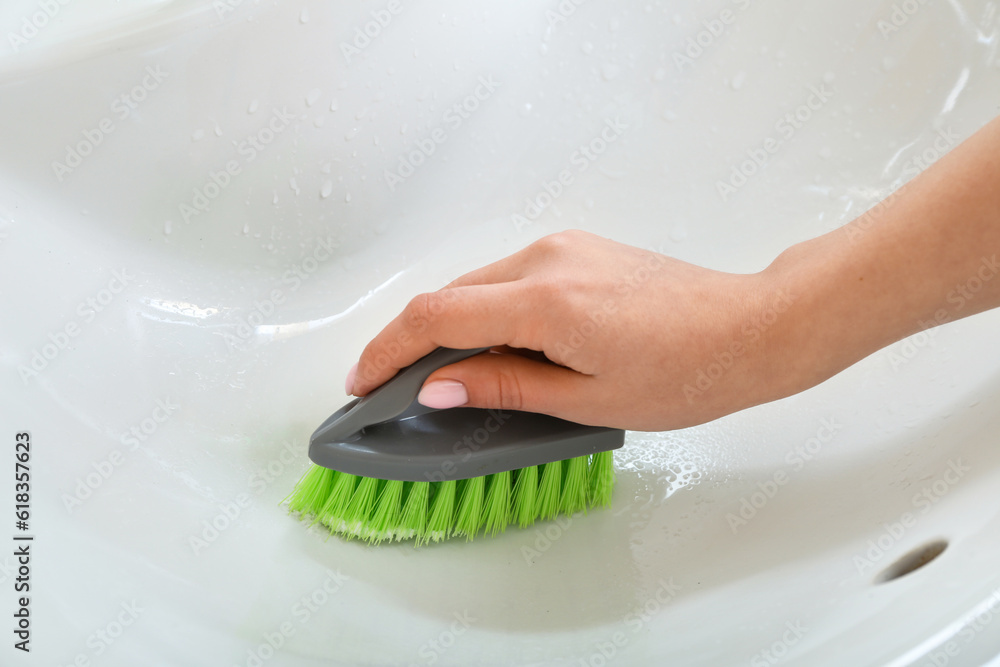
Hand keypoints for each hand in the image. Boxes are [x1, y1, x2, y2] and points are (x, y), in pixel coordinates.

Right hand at [347, 230, 797, 430]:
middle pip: (449, 297)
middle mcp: (546, 260)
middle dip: (414, 342)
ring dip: (454, 327)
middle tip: (397, 389)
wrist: (750, 329)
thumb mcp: (588, 398)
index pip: (435, 318)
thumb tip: (439, 385)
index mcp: (546, 303)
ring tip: (454, 378)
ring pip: (478, 286)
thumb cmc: (688, 372)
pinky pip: (510, 278)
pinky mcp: (576, 248)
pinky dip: (489, 311)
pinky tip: (499, 347)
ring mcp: (562, 247)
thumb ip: (504, 385)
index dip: (388, 351)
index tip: (365, 383)